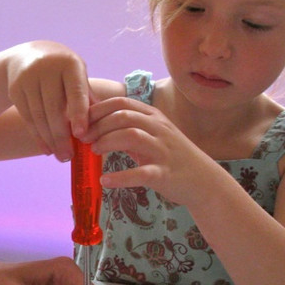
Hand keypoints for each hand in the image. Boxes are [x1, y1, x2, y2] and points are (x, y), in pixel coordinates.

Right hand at [4, 42, 93, 160]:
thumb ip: (87, 98)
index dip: (79, 114)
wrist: (27, 56)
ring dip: (49, 140)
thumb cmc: (62, 71)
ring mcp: (28, 78)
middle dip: (61, 136)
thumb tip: (102, 126)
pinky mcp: (15, 89)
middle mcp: (47, 68)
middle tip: (69, 156)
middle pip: (54, 108)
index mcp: (69, 64)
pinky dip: (37, 136)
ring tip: (59, 156)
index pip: (75, 91)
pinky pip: (27, 117)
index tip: (82, 135)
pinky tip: (46, 148)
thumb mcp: (76, 76)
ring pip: (38, 115)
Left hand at [88, 97, 215, 207]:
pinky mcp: (165, 173)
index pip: (122, 103)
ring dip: (107, 141)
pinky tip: (105, 181)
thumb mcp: (152, 135)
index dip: (97, 109)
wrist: (204, 181)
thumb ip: (128, 127)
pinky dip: (120, 177)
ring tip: (94, 151)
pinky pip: (141, 173)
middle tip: (83, 137)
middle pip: (123, 117)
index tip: (81, 120)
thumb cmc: (171, 157)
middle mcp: (159, 129)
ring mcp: (163, 150)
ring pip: (132, 136)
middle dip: (98, 125)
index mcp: (153, 117)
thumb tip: (93, 125)